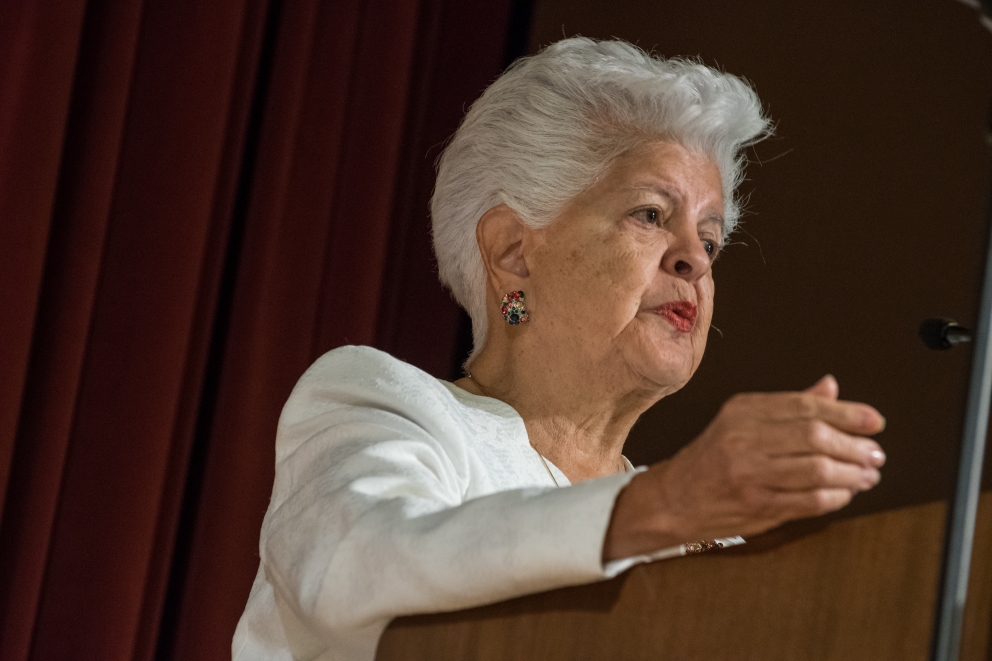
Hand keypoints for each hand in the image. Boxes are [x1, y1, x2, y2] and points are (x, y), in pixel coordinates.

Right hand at [603, 375, 885, 561]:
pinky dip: (836, 497)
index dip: (847, 413)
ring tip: (866, 474)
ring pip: (817, 471)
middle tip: (875, 453)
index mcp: (742, 411)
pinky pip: (809, 501)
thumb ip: (788, 407)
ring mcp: (749, 474)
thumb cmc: (712, 458)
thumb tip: (830, 388)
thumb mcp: (742, 421)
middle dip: (854, 446)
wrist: (674, 498)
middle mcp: (743, 439)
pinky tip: (845, 493)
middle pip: (814, 438)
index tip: (875, 421)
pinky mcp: (756, 505)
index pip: (805, 407)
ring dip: (851, 474)